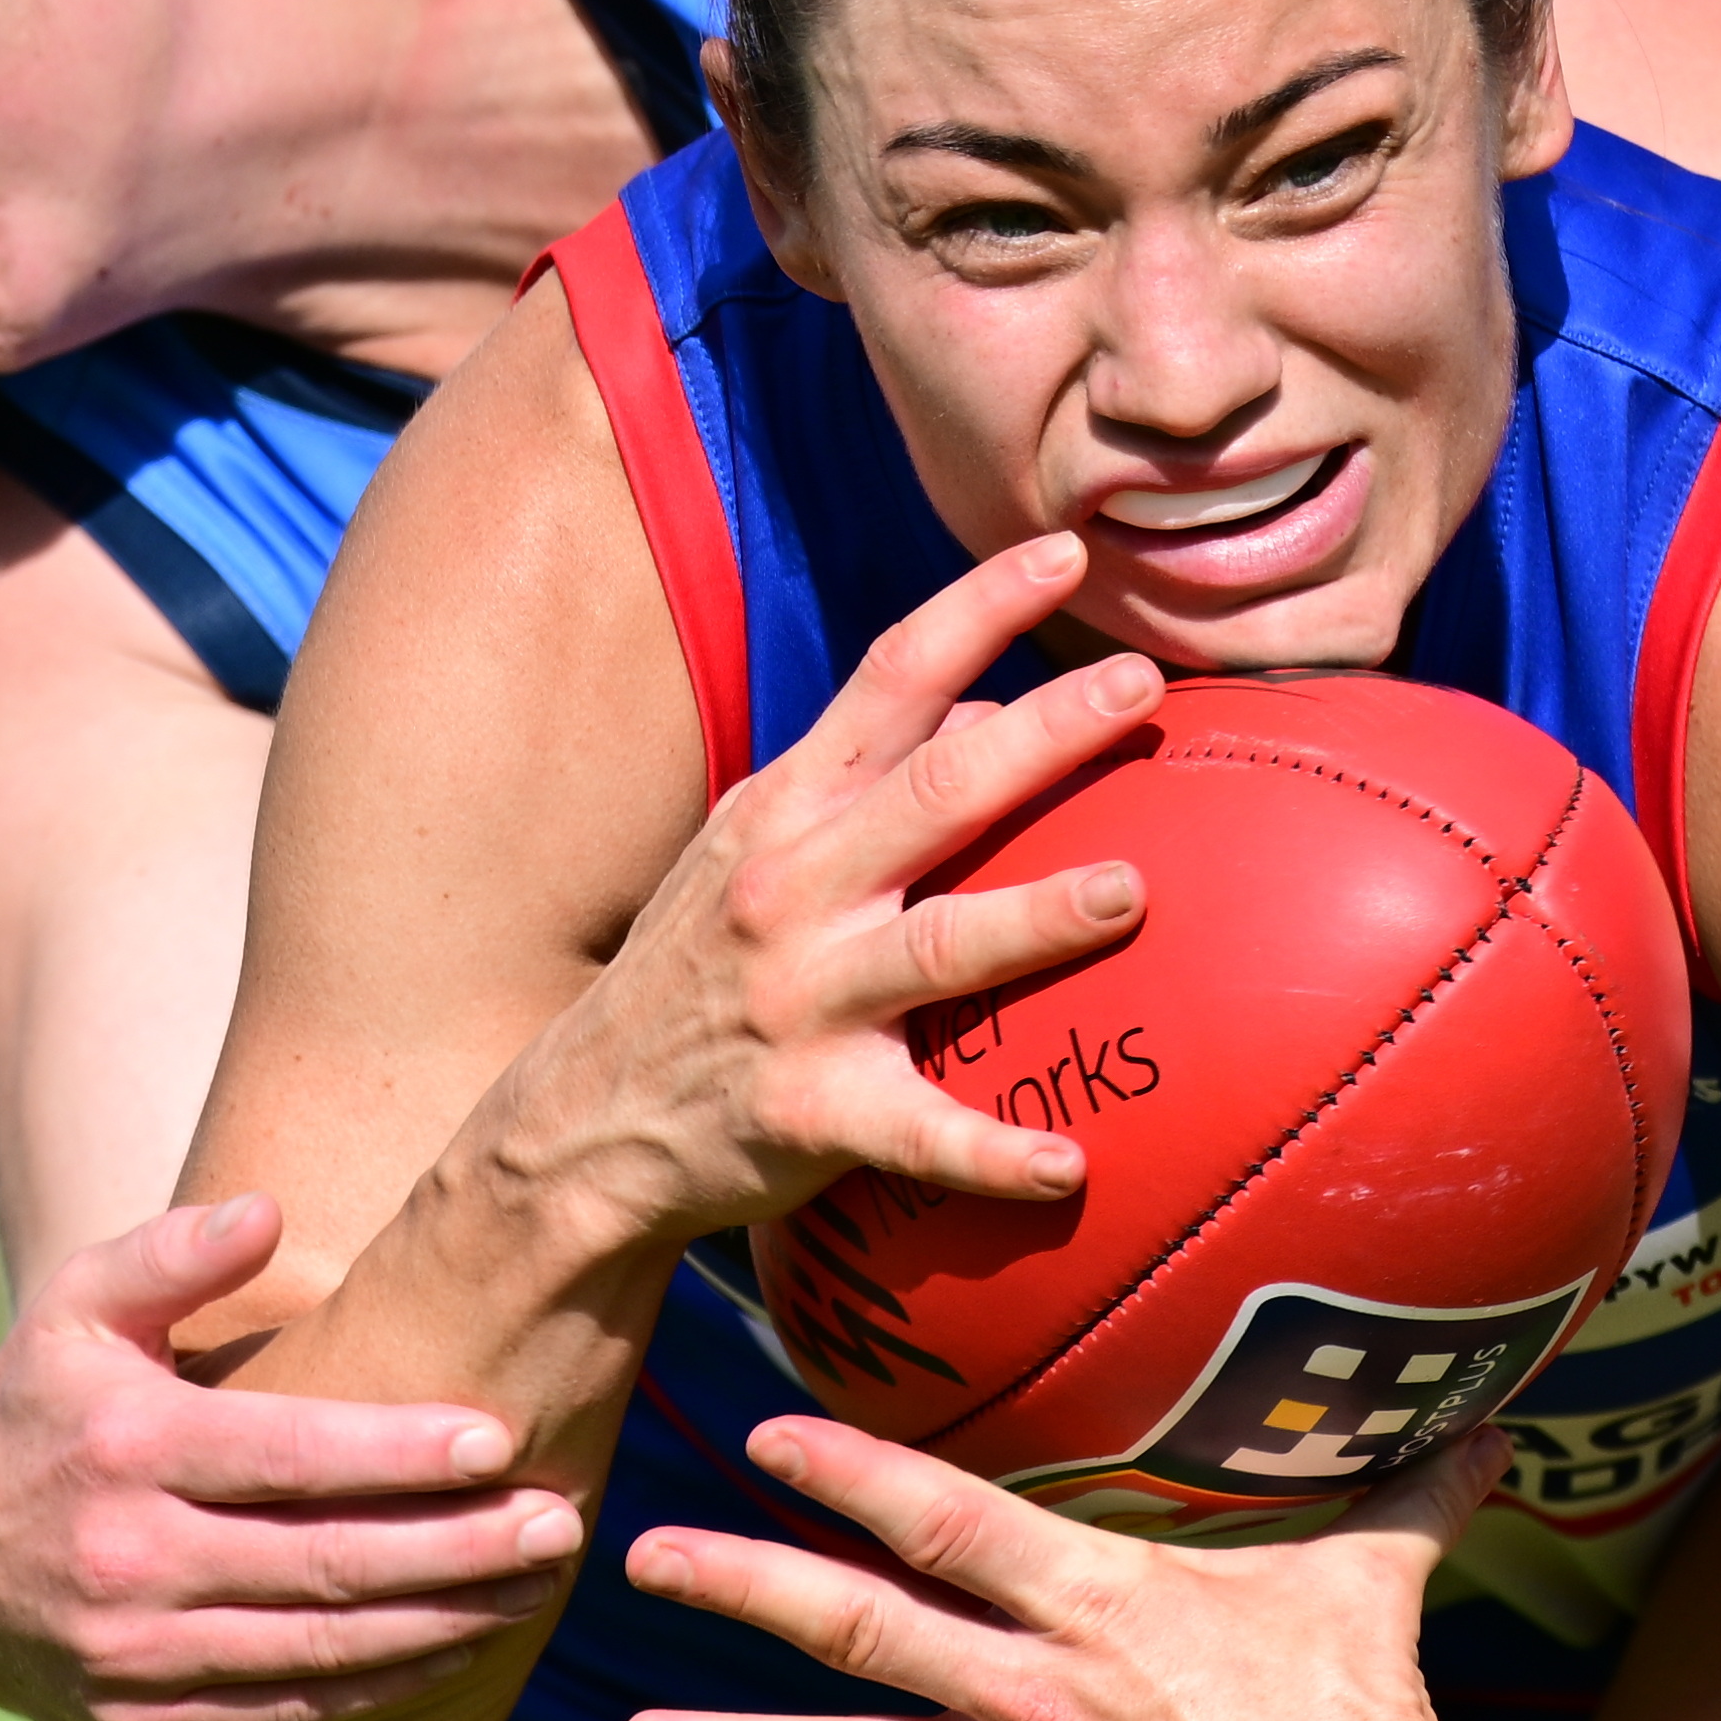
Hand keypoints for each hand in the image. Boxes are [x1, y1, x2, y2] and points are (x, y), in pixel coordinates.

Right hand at [0, 1196, 583, 1720]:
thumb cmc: (37, 1404)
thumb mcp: (74, 1309)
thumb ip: (168, 1253)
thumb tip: (263, 1210)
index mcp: (129, 1450)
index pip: (287, 1455)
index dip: (398, 1451)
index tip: (497, 1437)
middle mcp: (130, 1559)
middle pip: (326, 1564)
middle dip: (457, 1548)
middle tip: (559, 1524)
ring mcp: (134, 1653)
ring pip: (320, 1651)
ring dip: (441, 1624)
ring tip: (537, 1585)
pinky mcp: (142, 1720)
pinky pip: (285, 1712)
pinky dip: (380, 1689)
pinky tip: (459, 1652)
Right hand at [478, 532, 1165, 1246]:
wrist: (580, 1124)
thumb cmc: (699, 969)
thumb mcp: (754, 849)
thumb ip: (864, 781)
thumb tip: (989, 708)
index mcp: (788, 810)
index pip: (890, 677)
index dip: (979, 606)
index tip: (1067, 553)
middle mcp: (792, 889)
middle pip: (936, 792)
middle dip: (1043, 734)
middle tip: (1140, 687)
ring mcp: (800, 1001)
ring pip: (938, 948)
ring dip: (1037, 918)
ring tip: (1131, 892)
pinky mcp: (809, 1114)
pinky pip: (917, 1132)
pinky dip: (993, 1154)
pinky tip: (1070, 1167)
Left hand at [617, 1419, 1525, 1720]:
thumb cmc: (1375, 1713)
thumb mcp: (1375, 1578)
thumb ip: (1407, 1485)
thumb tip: (1487, 1409)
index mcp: (1103, 1604)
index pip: (950, 1522)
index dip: (852, 1473)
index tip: (760, 1432)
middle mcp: (1045, 1698)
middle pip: (867, 1632)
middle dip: (747, 1590)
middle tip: (641, 1557)